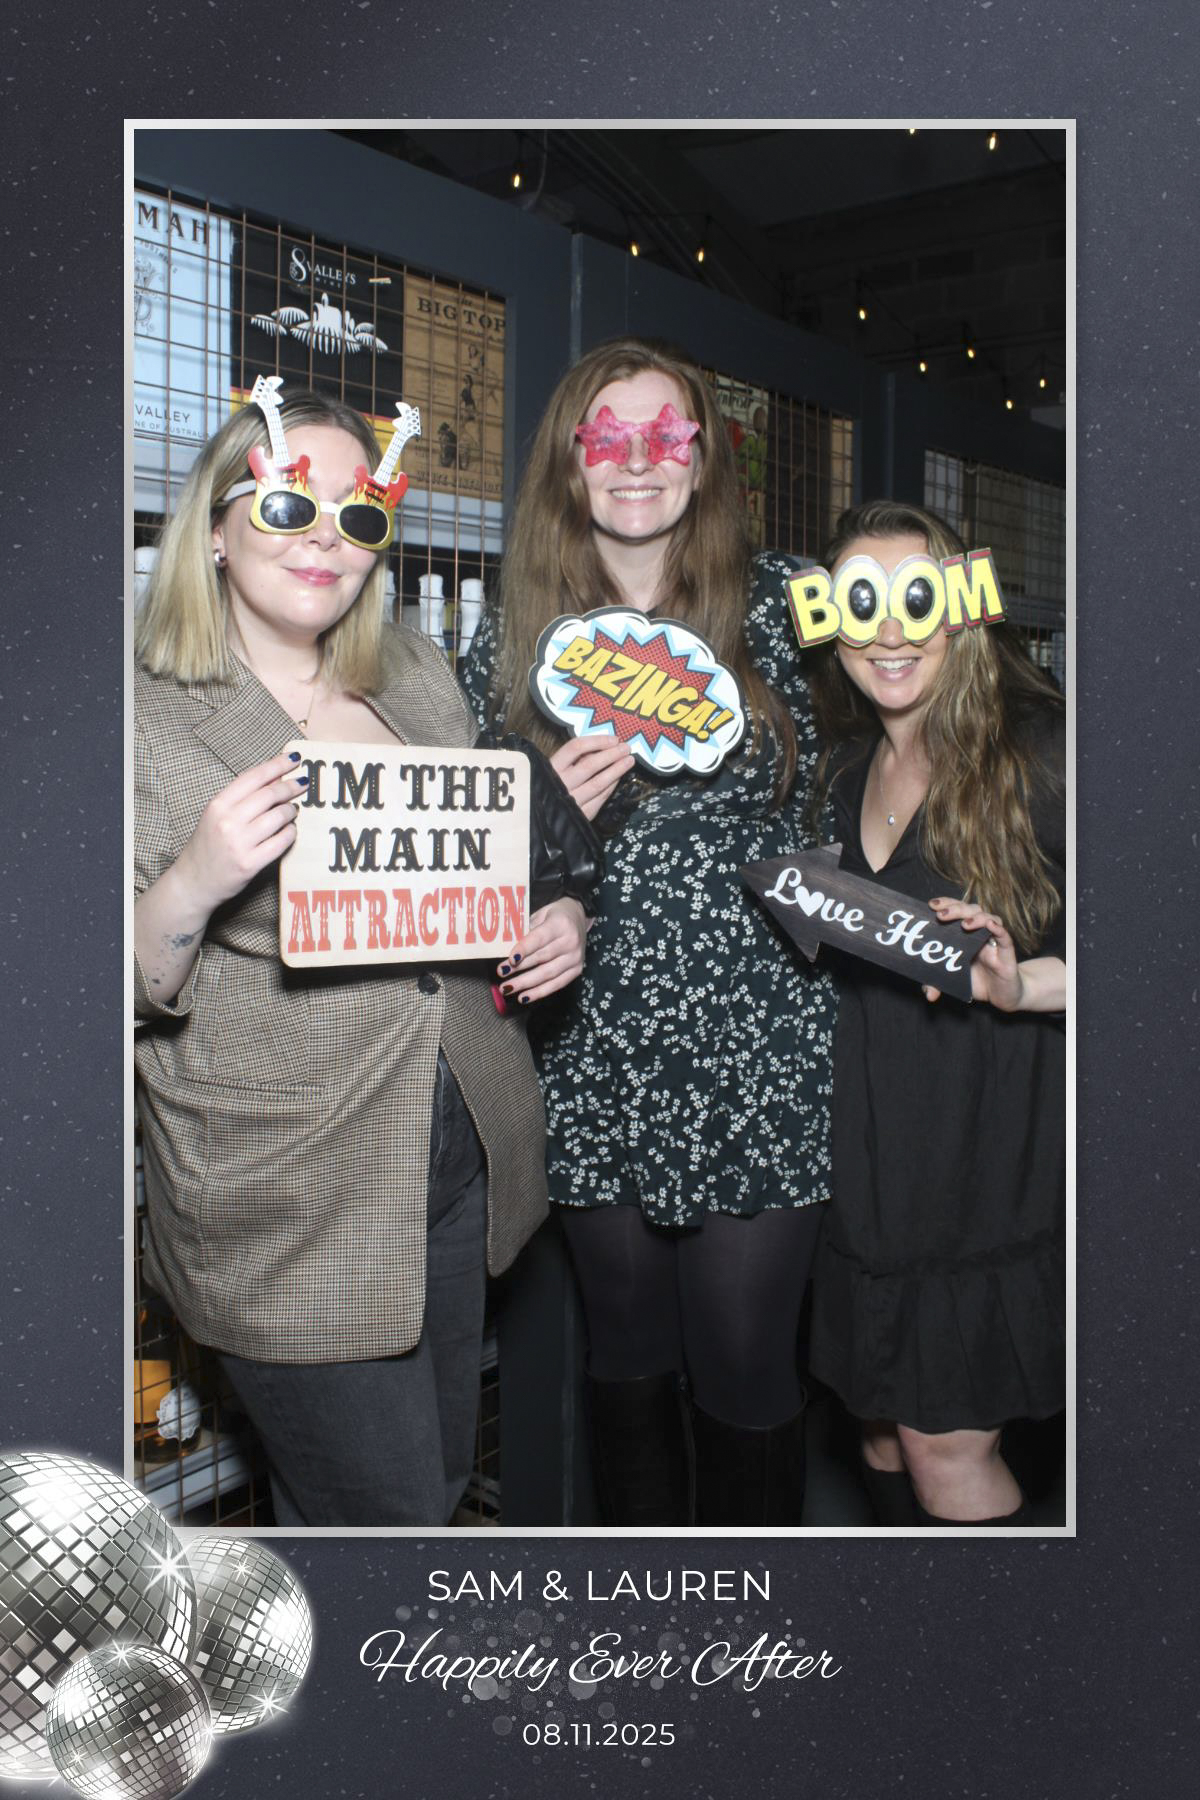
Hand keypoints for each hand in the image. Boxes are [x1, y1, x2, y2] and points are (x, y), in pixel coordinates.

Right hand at [174, 752, 307, 912]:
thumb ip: (242, 798)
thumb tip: (275, 778)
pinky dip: (290, 833)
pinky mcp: (250, 863)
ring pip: (279, 816)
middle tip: (302, 784)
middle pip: (270, 795)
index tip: (293, 758)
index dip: (277, 765)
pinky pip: (281, 841)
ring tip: (292, 811)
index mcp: (218, 805)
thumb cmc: (207, 846)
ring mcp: (239, 843)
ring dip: (291, 811)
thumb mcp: (216, 815)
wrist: (193, 881)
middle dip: (290, 786)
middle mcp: (227, 821)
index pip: (254, 777)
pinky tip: (290, 830)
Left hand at [495, 898, 587, 1004]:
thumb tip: (504, 948)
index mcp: (560, 924)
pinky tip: (524, 997)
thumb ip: (525, 930)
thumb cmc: (553, 916)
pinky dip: (539, 992)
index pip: (540, 938)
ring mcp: (575, 958)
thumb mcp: (539, 915)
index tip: (510, 958)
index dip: (524, 949)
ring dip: (526, 983)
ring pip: (548, 974)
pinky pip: (557, 984)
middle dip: (520, 968)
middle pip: (542, 958)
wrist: (579, 918)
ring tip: (508, 988)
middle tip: (501, 973)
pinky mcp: (577, 970)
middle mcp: (571, 941)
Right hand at [550, 734, 634, 820]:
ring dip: (616, 770)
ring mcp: (571, 800)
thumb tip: (599, 748)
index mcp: (552, 767)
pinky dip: (611, 787)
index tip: (613, 739)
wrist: (542, 820)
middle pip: (590, 765)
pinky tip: (618, 778)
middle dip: (611, 754)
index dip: (597, 742)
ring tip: (629, 761)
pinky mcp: (581, 814)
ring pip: (598, 783)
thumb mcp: (554, 770)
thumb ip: (573, 760)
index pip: (576, 748)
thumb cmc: (548, 788)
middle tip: (626, 748)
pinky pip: (600, 798)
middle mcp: (561, 783)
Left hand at [926, 898, 1023, 1009]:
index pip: (957, 911)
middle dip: (956, 909)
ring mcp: (994, 941)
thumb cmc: (979, 982)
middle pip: (971, 910)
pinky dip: (998, 929)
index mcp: (965, 934)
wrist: (1004, 995)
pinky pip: (1005, 937)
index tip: (931, 905)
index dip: (946, 904)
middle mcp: (980, 933)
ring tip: (964, 924)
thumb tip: (929, 994)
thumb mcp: (955, 981)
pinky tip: (990, 925)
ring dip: (976, 917)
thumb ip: (939, 983)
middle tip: (941, 914)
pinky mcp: (1007, 953)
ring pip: (988, 918)